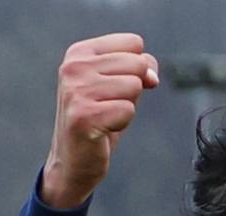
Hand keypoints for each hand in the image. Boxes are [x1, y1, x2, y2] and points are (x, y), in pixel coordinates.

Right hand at [41, 33, 158, 208]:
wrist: (73, 161)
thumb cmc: (100, 120)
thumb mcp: (119, 87)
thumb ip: (139, 70)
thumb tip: (152, 77)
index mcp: (79, 52)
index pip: (134, 43)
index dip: (139, 68)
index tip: (118, 86)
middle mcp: (73, 67)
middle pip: (137, 63)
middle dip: (133, 90)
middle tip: (109, 106)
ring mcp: (76, 90)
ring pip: (135, 86)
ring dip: (127, 107)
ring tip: (105, 117)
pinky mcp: (84, 115)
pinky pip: (128, 110)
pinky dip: (122, 124)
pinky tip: (102, 130)